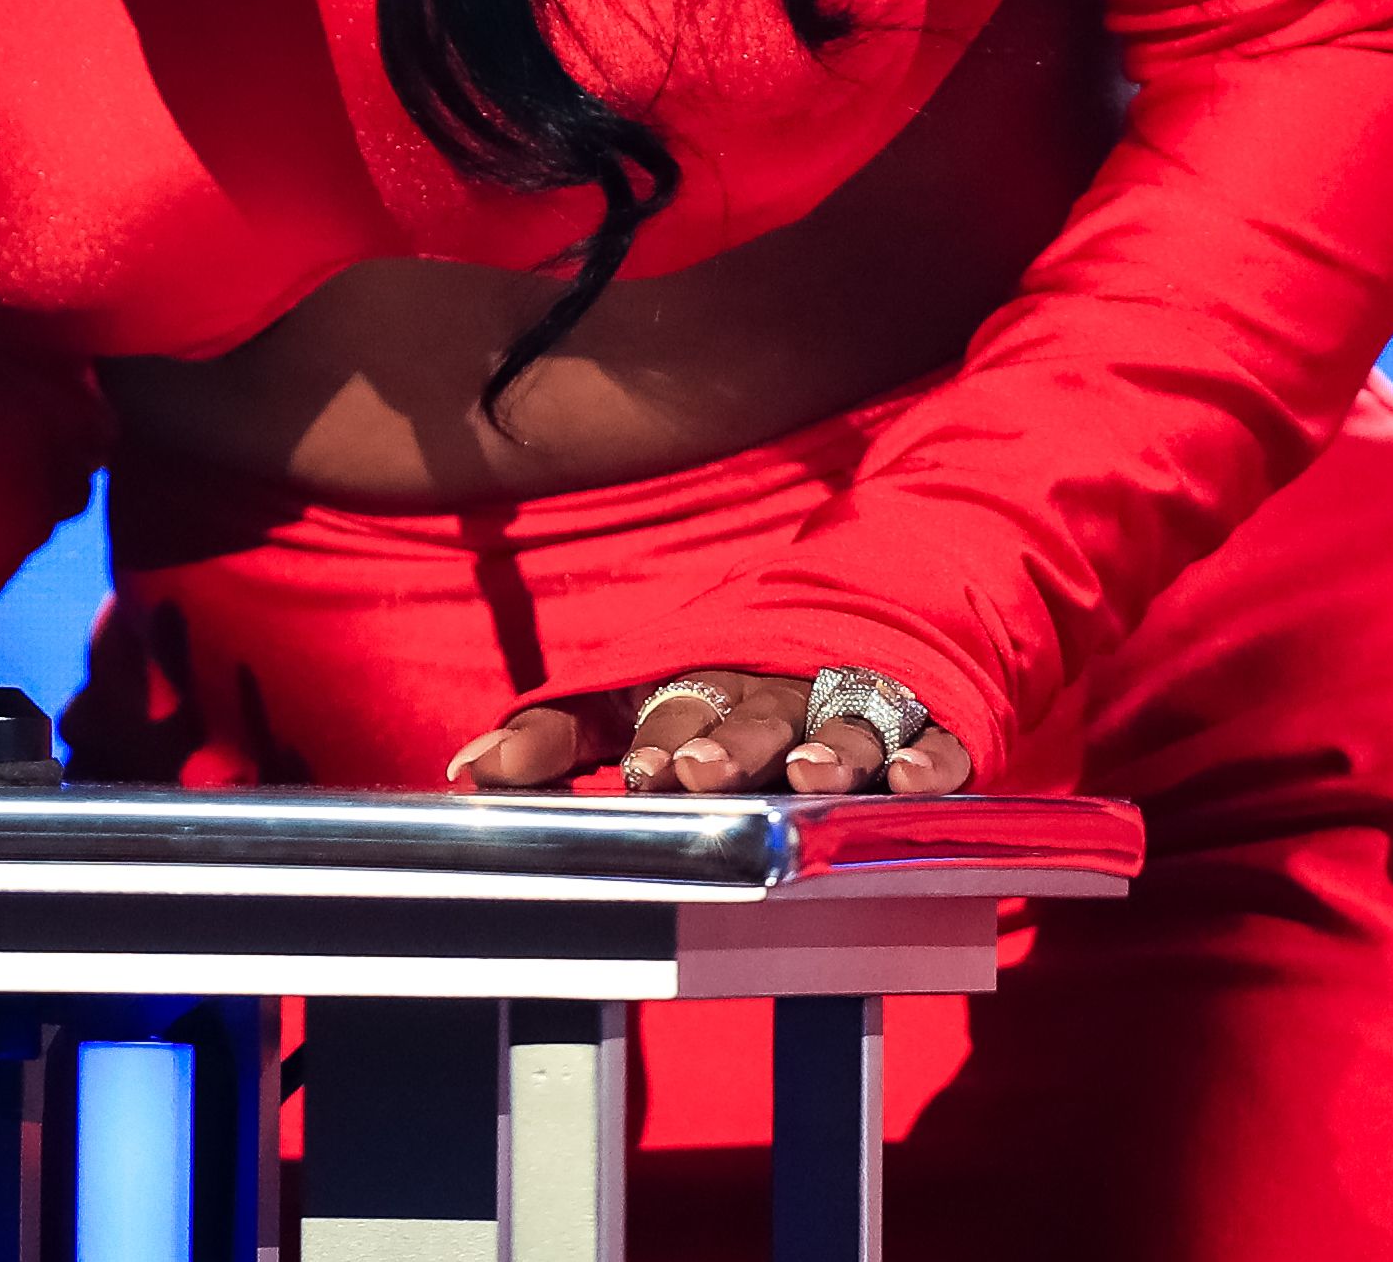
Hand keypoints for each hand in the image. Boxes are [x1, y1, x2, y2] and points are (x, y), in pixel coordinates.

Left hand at [444, 670, 973, 797]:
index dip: (657, 741)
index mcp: (707, 682)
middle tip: (699, 774)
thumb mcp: (639, 692)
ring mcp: (854, 705)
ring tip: (808, 779)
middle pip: (750, 718)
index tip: (638, 771)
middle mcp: (778, 693)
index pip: (673, 710)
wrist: (867, 609)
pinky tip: (910, 783)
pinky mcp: (926, 723)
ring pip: (839, 726)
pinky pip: (931, 741)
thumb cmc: (730, 678)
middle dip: (725, 747)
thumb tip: (462, 772)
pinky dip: (925, 761)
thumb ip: (556, 734)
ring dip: (825, 752)